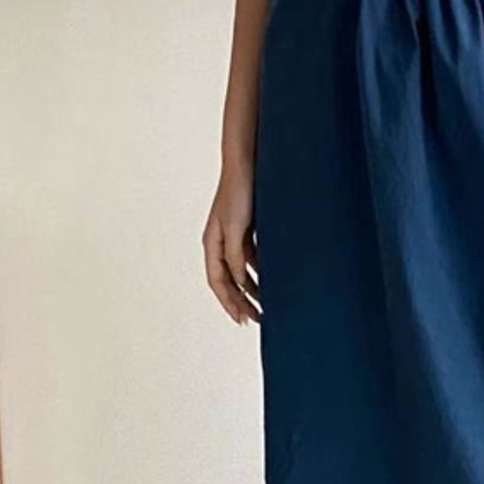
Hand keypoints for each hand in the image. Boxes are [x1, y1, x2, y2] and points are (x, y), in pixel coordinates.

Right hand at [203, 166, 260, 325]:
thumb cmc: (238, 191)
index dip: (229, 302)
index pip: (218, 281)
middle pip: (228, 281)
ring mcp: (233, 236)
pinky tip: (271, 279)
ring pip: (240, 271)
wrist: (247, 163)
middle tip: (256, 320)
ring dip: (251, 289)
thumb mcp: (235, 227)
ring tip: (265, 306)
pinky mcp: (246, 229)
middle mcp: (220, 242)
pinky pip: (251, 258)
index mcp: (212, 243)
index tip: (243, 319)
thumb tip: (238, 281)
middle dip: (240, 301)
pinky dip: (259, 271)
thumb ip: (235, 256)